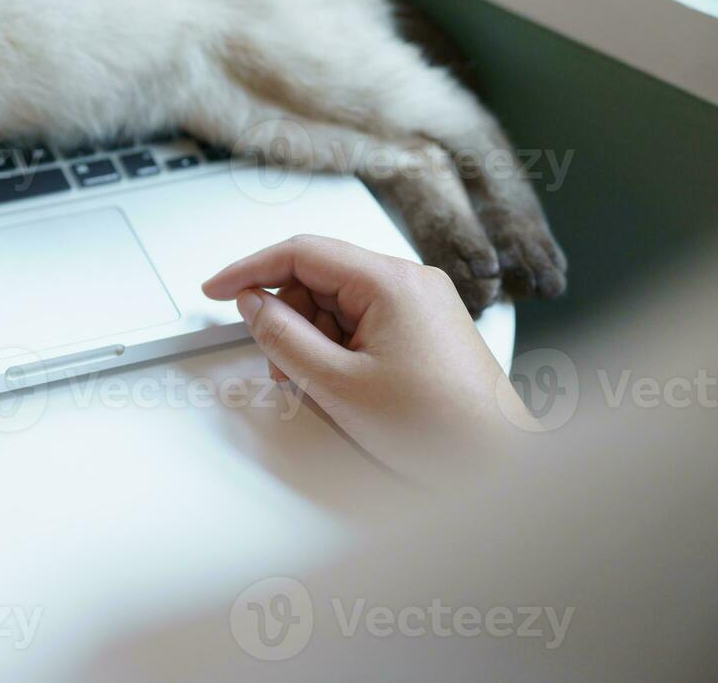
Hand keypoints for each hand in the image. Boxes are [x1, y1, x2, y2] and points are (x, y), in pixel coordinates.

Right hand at [203, 236, 534, 479]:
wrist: (500, 466)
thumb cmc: (441, 429)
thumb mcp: (337, 385)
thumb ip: (283, 338)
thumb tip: (254, 306)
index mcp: (391, 281)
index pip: (301, 252)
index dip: (249, 269)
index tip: (217, 289)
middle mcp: (411, 281)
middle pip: (319, 279)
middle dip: (288, 319)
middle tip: (279, 366)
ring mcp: (422, 304)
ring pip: (338, 305)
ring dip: (313, 341)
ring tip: (320, 390)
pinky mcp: (425, 329)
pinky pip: (364, 324)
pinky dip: (340, 350)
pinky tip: (342, 388)